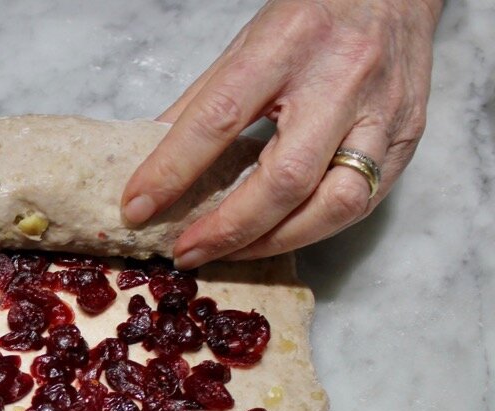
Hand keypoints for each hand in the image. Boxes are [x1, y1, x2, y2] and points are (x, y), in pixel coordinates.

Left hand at [120, 0, 440, 267]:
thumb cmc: (314, 14)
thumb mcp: (247, 43)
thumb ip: (201, 103)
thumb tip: (150, 163)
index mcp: (288, 45)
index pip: (218, 118)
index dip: (172, 170)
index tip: (136, 207)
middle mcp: (342, 79)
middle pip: (284, 177)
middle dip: (228, 228)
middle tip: (186, 251)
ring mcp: (383, 112)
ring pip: (334, 204)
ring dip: (274, 241)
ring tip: (230, 252)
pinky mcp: (407, 138)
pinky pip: (360, 202)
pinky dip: (312, 228)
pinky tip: (277, 235)